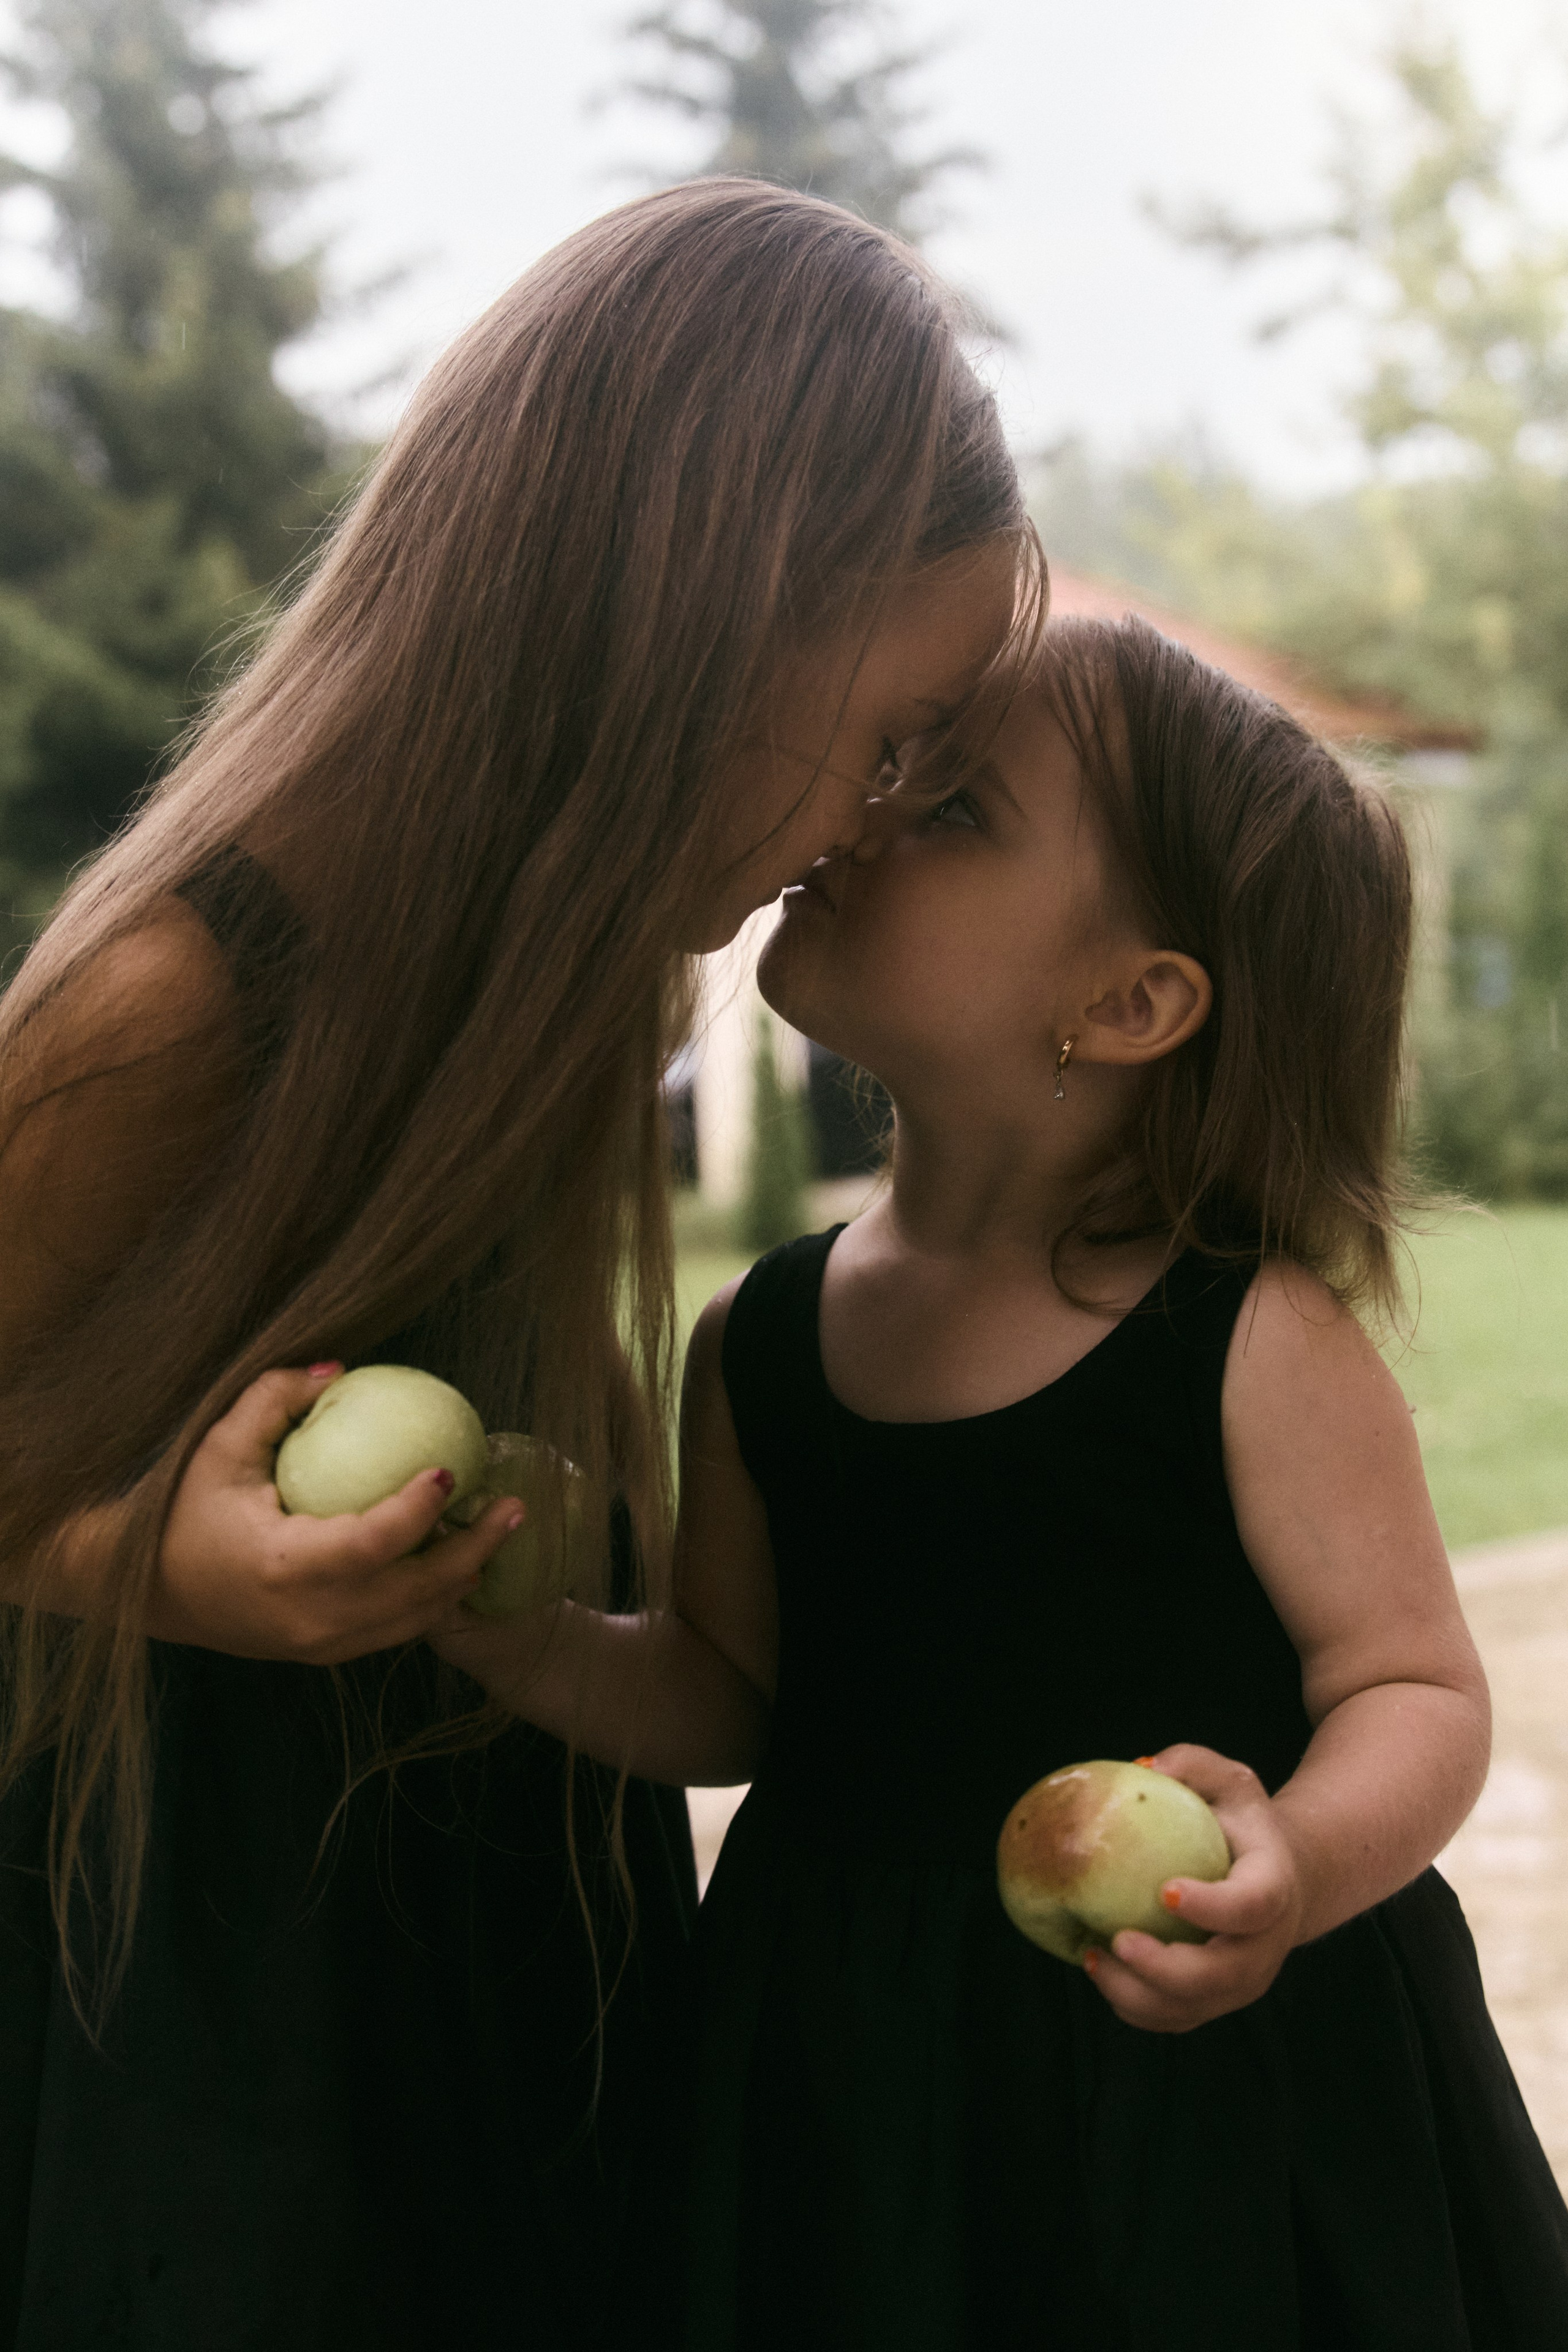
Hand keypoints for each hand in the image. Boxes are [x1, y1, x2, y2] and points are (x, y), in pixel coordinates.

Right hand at [153, 1364, 525, 1662]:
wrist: (156, 1593)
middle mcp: (309, 1617)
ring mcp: (320, 1643)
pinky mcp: (327, 1652)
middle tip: (514, 1505)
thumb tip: (338, 1367)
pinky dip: (434, 1597)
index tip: (449, 1472)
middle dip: (474, 1549)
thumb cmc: (186, 1512)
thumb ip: (273, 1398)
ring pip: (414, 1618)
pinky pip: (396, 1628)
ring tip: (500, 1529)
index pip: (369, 1545)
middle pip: (414, 1592)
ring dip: (463, 1576)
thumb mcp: (219, 1447)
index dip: (416, 1513)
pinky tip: (461, 1559)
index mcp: (283, 1567)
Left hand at [1082, 1744, 1302, 2033]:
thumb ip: (1191, 1765)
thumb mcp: (1228, 1781)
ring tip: (1091, 1957)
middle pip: (1224, 1975)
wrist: (1279, 1880)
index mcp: (1273, 1886)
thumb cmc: (1240, 1824)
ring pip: (1196, 2006)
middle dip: (1167, 1968)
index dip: (1213, 1906)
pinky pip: (1177, 2018)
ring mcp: (1243, 1981)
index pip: (1252, 1905)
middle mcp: (1265, 1945)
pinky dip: (1136, 2007)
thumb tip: (1141, 1766)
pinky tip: (1100, 1972)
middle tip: (1116, 1941)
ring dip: (1140, 1994)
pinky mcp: (1218, 2000)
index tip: (1165, 1891)